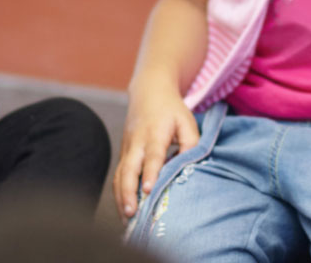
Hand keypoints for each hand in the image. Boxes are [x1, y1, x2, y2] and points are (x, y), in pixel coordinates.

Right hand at [113, 89, 197, 221]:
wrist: (148, 92)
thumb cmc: (171, 110)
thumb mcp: (187, 122)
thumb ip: (192, 144)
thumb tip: (190, 168)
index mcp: (155, 133)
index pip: (153, 155)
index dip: (150, 173)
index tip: (149, 190)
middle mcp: (137, 142)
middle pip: (129, 168)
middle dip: (128, 191)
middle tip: (131, 213)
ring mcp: (127, 148)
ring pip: (119, 174)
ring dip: (120, 196)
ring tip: (126, 219)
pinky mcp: (123, 154)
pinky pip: (119, 175)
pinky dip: (119, 193)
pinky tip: (124, 210)